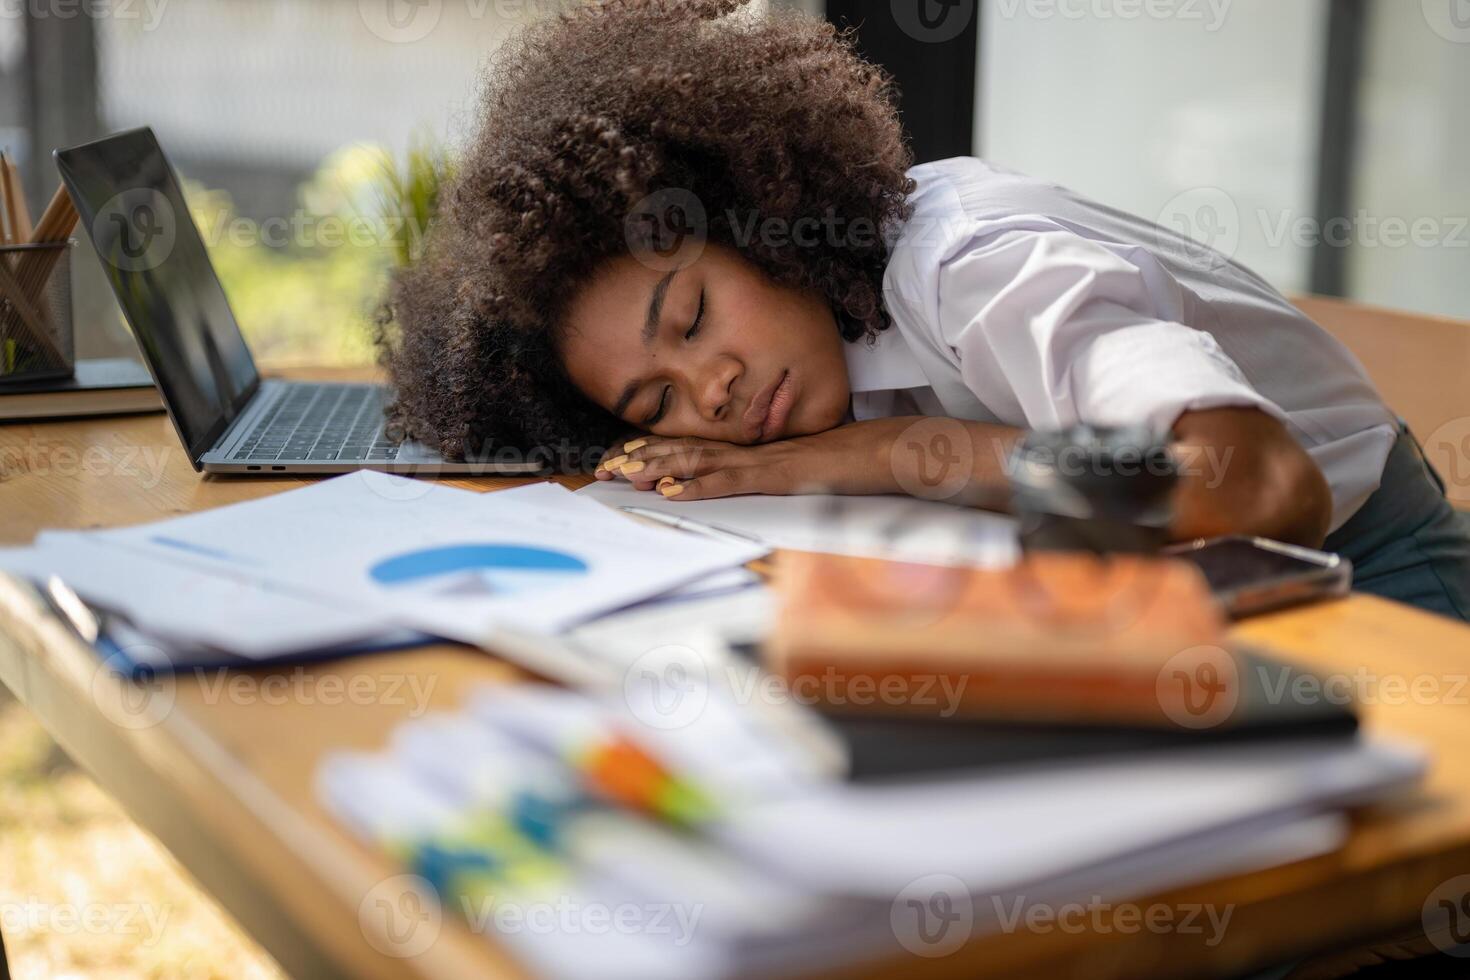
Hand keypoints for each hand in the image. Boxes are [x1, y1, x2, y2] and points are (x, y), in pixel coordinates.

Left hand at [594, 419, 921, 500]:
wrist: (890, 452)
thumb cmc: (854, 465)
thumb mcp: (806, 475)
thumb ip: (780, 477)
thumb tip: (762, 484)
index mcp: (755, 452)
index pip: (698, 450)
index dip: (658, 452)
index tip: (624, 457)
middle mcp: (753, 451)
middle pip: (688, 451)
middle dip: (643, 458)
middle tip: (604, 467)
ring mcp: (765, 460)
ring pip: (701, 461)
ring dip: (659, 468)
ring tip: (625, 474)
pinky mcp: (779, 474)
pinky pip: (733, 480)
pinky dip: (701, 485)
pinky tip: (674, 490)